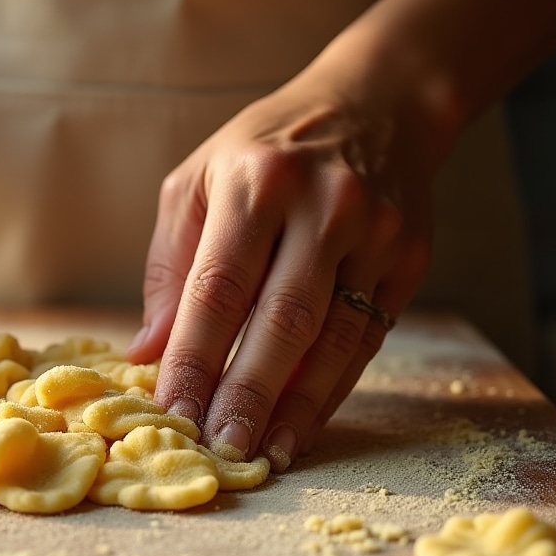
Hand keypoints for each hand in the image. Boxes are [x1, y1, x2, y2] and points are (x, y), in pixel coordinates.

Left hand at [127, 56, 433, 470]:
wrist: (376, 103)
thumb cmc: (265, 149)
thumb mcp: (199, 182)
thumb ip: (170, 266)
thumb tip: (146, 351)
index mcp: (257, 183)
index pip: (218, 287)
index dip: (193, 355)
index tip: (171, 409)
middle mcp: (323, 207)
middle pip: (281, 320)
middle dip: (246, 393)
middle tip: (219, 448)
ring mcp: (375, 234)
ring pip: (333, 337)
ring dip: (296, 405)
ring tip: (263, 452)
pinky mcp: (409, 259)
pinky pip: (366, 337)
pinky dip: (333, 387)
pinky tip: (303, 422)